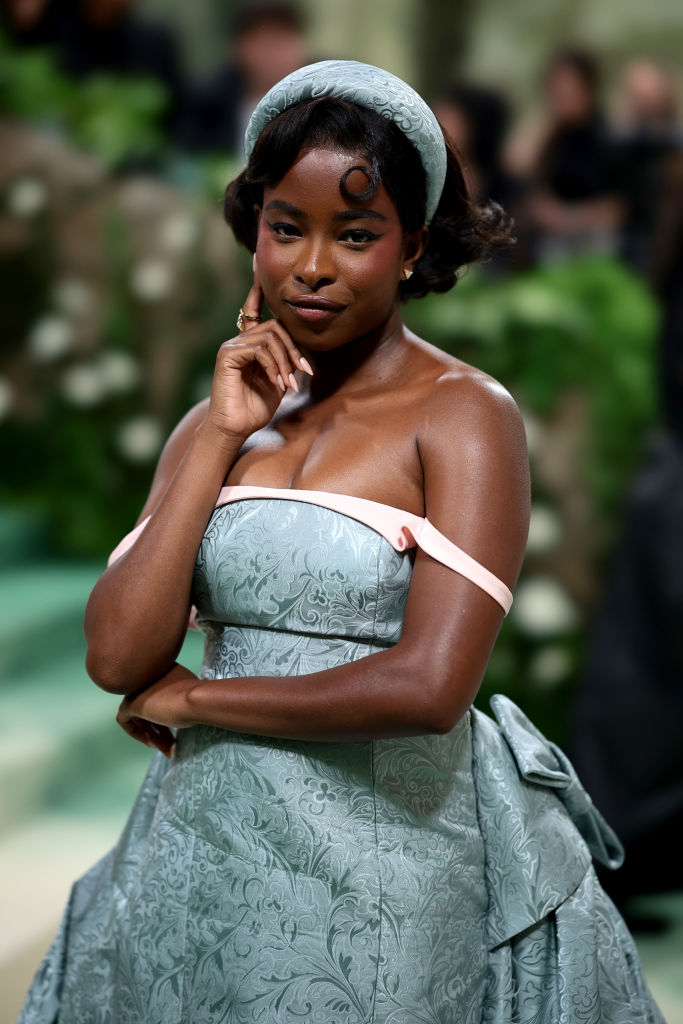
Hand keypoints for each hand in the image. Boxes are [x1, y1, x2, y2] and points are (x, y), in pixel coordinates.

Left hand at [116, 664, 198, 756]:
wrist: (196, 699)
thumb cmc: (199, 697)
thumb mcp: (191, 693)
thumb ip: (182, 696)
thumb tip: (180, 711)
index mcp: (162, 669)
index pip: (159, 694)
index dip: (167, 713)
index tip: (176, 727)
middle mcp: (148, 676)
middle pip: (150, 705)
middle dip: (161, 728)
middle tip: (173, 743)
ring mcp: (138, 688)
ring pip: (141, 716)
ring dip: (154, 735)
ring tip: (168, 750)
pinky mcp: (131, 702)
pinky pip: (125, 720)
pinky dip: (136, 733)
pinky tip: (150, 742)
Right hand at [202, 264, 312, 441]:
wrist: (235, 428)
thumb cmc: (256, 408)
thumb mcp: (279, 381)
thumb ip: (287, 361)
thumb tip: (303, 352)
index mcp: (250, 344)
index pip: (256, 310)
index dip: (258, 287)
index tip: (257, 261)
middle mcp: (239, 340)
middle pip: (276, 326)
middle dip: (294, 349)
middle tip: (304, 372)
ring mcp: (232, 345)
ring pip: (271, 337)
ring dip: (286, 361)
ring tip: (289, 384)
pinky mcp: (228, 354)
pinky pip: (259, 349)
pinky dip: (274, 366)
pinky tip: (277, 383)